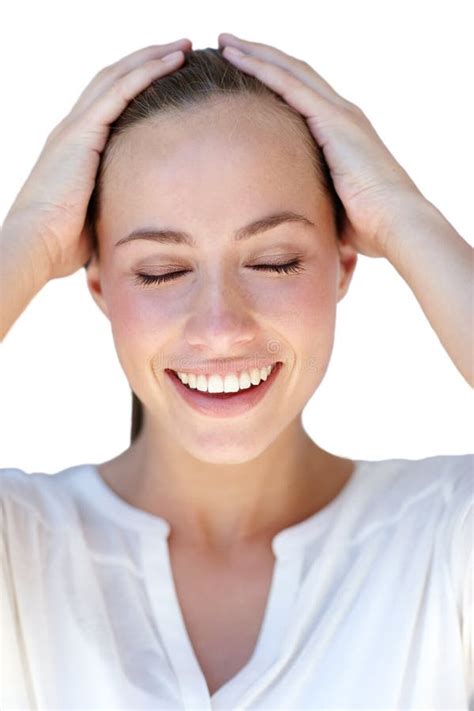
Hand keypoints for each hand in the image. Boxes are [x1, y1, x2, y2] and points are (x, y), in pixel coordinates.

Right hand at [3, 38, 191, 279]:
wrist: (36, 245)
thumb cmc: (63, 244)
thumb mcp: (95, 216)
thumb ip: (114, 205)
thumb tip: (141, 218)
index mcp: (74, 148)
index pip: (107, 103)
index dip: (135, 85)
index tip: (167, 77)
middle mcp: (72, 130)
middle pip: (113, 80)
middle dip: (146, 61)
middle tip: (181, 49)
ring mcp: (75, 128)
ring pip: (118, 77)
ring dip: (152, 57)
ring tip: (184, 46)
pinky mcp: (82, 133)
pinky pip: (120, 91)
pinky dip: (147, 71)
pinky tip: (173, 60)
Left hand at [218, 33, 425, 258]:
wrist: (396, 224)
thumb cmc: (368, 227)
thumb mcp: (334, 206)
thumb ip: (314, 199)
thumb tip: (297, 221)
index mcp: (343, 134)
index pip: (303, 95)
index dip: (275, 79)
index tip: (246, 71)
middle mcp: (342, 115)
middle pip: (295, 73)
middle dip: (262, 56)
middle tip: (228, 44)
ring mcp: (339, 114)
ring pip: (290, 70)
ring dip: (255, 53)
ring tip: (225, 41)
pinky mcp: (333, 120)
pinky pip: (290, 84)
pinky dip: (262, 67)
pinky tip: (237, 56)